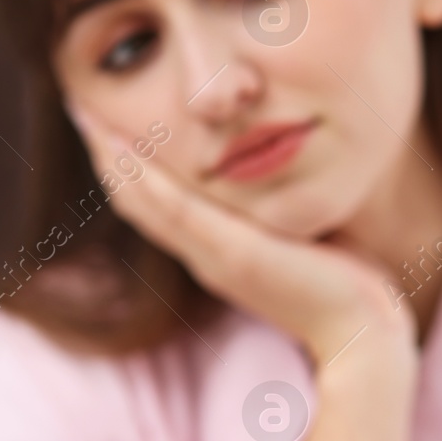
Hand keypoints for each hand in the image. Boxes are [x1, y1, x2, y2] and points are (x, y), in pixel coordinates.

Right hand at [64, 102, 417, 366]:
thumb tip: (293, 173)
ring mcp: (213, 256)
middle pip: (135, 199)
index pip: (156, 204)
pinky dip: (144, 177)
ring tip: (85, 113)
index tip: (108, 123)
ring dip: (110, 157)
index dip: (127, 165)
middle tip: (79, 106)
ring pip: (143, 201)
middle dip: (105, 152)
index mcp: (216, 251)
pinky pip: (175, 210)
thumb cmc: (346, 285)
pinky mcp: (234, 254)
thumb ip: (285, 211)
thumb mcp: (304, 237)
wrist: (362, 334)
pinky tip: (121, 146)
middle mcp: (204, 255)